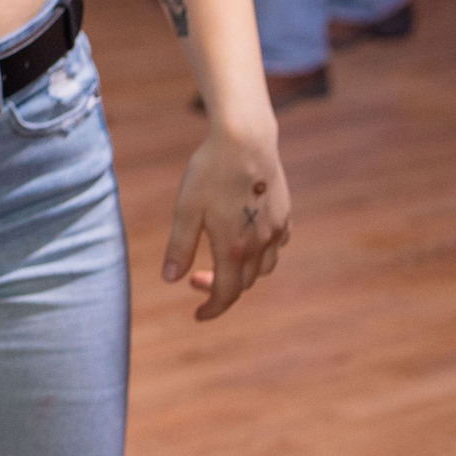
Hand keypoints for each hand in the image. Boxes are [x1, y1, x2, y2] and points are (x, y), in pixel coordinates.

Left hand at [164, 128, 289, 321]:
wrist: (245, 139)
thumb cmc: (209, 172)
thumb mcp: (185, 209)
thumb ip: (179, 248)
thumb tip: (170, 280)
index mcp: (233, 247)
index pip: (226, 293)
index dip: (212, 309)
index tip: (197, 316)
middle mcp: (260, 244)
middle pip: (245, 283)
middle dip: (220, 288)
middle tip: (193, 278)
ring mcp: (276, 229)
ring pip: (264, 267)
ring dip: (243, 274)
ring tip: (220, 261)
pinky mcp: (285, 213)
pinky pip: (277, 245)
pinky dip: (262, 253)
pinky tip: (247, 240)